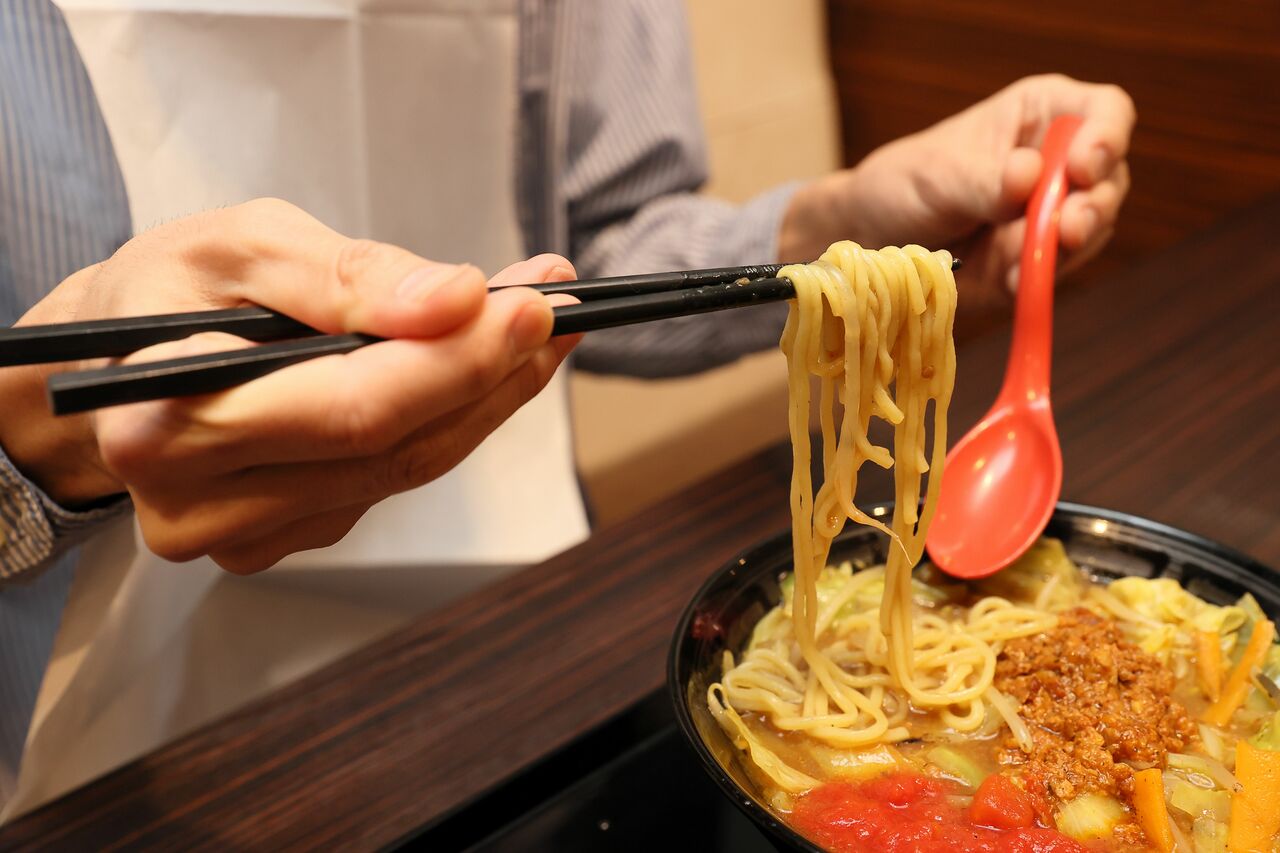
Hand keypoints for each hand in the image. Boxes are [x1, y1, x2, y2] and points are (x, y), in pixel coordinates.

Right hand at [0, 198, 579, 572]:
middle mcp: (200, 500)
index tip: (535, 307)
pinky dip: (448, 424)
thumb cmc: (168, 290)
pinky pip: (389, 484)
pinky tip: (479, 372)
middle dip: (493, 375)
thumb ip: (348, 276)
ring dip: (486, 398)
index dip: (457, 362)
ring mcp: (241, 534)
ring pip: (405, 473)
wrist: (115, 359)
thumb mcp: (243, 244)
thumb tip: (454, 301)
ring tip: (536, 329)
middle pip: (392, 450)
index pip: (351, 409)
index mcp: (169, 417)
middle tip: (560, 311)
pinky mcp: (281, 539)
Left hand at [781, 74, 1133, 318]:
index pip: (1105, 113)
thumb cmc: (904, 185)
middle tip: (1066, 231)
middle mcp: (1061, 164)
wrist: (873, 242)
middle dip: (1091, 208)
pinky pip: (1055, 273)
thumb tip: (1028, 175)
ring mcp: (1055, 216)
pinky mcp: (1038, 261)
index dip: (1106, 139)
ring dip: (1060, 251)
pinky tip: (1006, 281)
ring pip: (1090, 232)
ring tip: (1017, 263)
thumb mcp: (936, 176)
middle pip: (1110, 180)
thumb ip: (982, 180)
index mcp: (1044, 115)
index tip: (1083, 168)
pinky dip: (1034, 280)